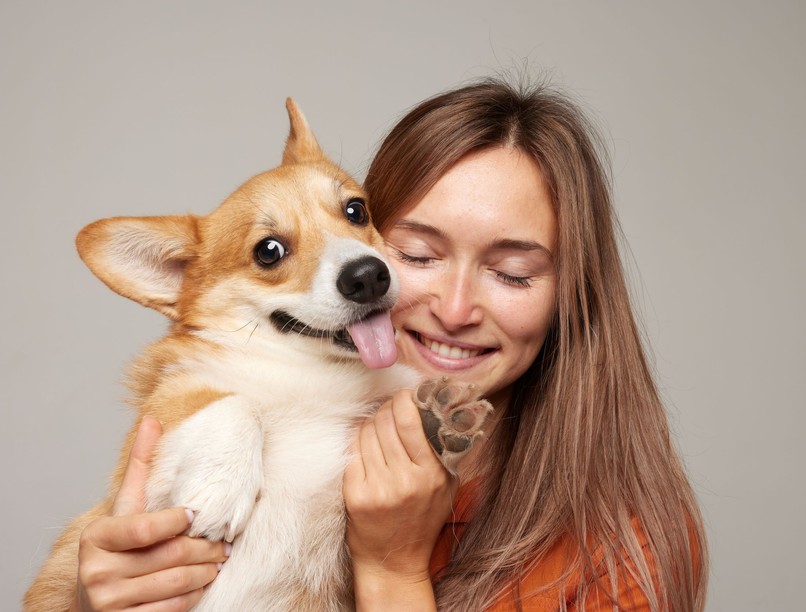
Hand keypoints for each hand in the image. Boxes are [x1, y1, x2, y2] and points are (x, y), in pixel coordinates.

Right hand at [71, 416, 229, 611]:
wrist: (93, 603)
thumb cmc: (118, 548)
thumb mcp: (123, 509)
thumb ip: (139, 467)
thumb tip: (151, 420)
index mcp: (97, 538)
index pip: (146, 528)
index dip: (178, 521)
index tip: (195, 515)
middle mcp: (97, 572)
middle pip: (170, 556)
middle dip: (204, 549)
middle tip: (223, 544)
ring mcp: (108, 603)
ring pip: (177, 583)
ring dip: (206, 572)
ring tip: (218, 561)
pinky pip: (173, 608)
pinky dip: (194, 595)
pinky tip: (202, 584)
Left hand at [343, 390, 457, 608]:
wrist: (394, 562)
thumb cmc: (422, 519)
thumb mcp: (447, 485)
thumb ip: (446, 449)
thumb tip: (439, 407)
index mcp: (432, 474)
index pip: (411, 421)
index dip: (403, 400)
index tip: (404, 395)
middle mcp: (405, 481)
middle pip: (385, 422)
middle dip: (385, 409)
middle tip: (388, 408)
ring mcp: (378, 488)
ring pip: (366, 433)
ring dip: (370, 422)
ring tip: (376, 425)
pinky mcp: (356, 495)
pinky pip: (352, 451)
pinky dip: (356, 440)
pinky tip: (364, 441)